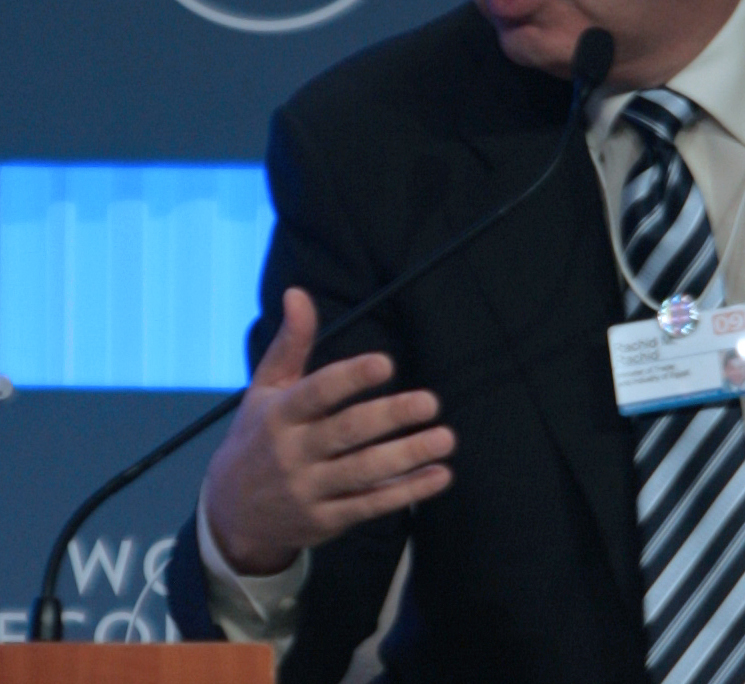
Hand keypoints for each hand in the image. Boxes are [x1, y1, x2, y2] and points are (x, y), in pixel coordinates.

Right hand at [203, 287, 455, 575]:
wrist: (230, 515)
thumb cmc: (257, 437)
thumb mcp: (265, 389)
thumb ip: (290, 343)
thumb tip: (297, 293)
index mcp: (279, 415)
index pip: (317, 393)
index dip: (350, 378)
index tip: (386, 363)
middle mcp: (293, 453)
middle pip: (346, 433)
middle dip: (390, 416)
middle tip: (431, 402)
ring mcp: (308, 490)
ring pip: (363, 472)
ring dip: (407, 456)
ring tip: (445, 438)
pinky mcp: (325, 521)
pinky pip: (370, 506)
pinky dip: (406, 492)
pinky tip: (439, 475)